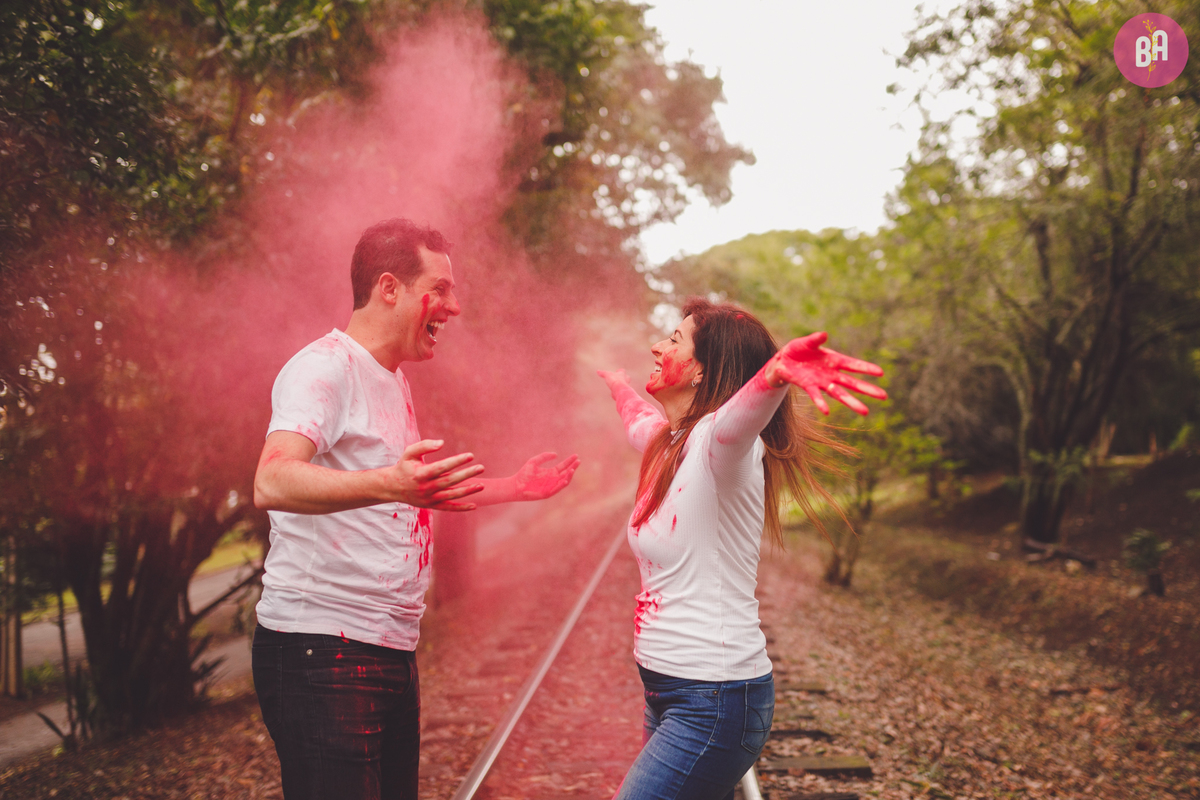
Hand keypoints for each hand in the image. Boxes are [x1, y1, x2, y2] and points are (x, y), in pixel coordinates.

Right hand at [383, 439, 485, 510]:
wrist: (393, 487)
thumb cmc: (405, 466)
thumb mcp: (410, 453)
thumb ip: (424, 445)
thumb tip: (442, 442)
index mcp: (420, 474)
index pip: (441, 467)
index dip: (456, 461)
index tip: (470, 455)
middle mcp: (425, 488)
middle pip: (449, 481)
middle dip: (466, 474)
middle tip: (481, 468)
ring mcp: (429, 499)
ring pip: (451, 496)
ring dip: (467, 491)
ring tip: (482, 485)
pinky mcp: (431, 506)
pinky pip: (448, 508)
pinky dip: (461, 508)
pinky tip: (474, 505)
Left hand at [512, 452, 580, 499]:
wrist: (516, 485)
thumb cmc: (524, 474)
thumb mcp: (534, 461)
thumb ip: (544, 457)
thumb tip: (556, 454)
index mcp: (551, 472)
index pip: (563, 466)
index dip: (570, 461)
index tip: (576, 455)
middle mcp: (553, 479)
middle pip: (566, 473)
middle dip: (573, 467)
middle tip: (578, 461)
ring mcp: (551, 486)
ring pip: (564, 481)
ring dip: (569, 476)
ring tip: (572, 469)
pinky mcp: (547, 493)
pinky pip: (557, 489)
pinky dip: (562, 485)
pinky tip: (565, 479)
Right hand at [597, 369, 630, 394]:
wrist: (619, 390)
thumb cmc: (615, 380)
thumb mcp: (607, 375)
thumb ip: (603, 373)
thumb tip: (598, 371)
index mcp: (622, 374)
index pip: (622, 371)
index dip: (620, 371)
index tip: (617, 371)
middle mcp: (625, 380)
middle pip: (627, 378)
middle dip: (624, 378)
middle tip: (620, 379)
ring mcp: (625, 387)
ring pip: (624, 385)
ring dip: (621, 385)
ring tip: (616, 386)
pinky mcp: (622, 393)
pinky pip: (620, 392)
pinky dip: (617, 392)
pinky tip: (614, 393)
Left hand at [765, 332, 886, 415]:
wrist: (782, 361)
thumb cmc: (798, 350)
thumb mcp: (806, 342)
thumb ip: (815, 339)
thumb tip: (824, 334)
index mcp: (834, 360)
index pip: (853, 365)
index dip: (866, 368)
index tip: (881, 373)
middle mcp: (831, 374)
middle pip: (852, 383)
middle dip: (868, 389)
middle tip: (884, 396)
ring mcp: (821, 382)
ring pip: (839, 394)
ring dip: (851, 402)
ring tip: (865, 411)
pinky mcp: (808, 387)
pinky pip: (816, 396)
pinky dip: (821, 403)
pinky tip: (827, 411)